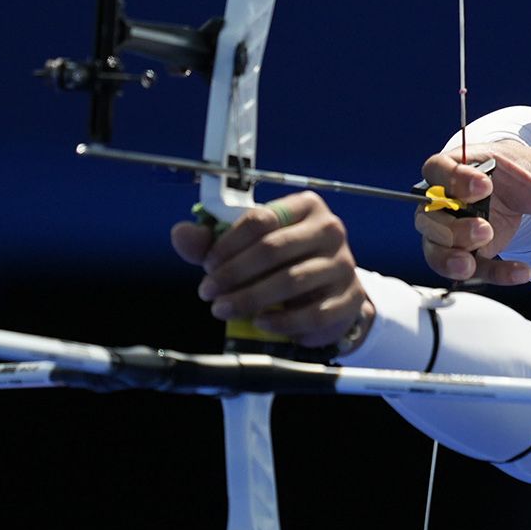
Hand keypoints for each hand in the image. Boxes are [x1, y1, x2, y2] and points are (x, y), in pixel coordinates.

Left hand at [169, 192, 371, 350]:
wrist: (330, 292)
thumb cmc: (286, 263)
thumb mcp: (249, 247)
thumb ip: (213, 241)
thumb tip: (181, 234)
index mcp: (305, 207)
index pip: (261, 219)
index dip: (227, 244)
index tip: (207, 266)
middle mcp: (330, 230)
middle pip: (274, 248)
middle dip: (234, 274)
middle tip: (209, 292)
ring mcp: (343, 264)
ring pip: (291, 281)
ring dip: (250, 298)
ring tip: (223, 310)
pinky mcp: (349, 298)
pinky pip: (313, 312)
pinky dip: (282, 321)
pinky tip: (260, 323)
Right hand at [416, 140, 530, 283]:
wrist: (523, 190)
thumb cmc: (524, 173)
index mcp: (457, 165)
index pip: (439, 170)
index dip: (455, 179)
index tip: (483, 186)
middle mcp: (445, 199)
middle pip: (431, 215)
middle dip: (453, 226)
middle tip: (483, 230)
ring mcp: (450, 230)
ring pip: (437, 247)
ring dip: (451, 257)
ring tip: (470, 264)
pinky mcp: (467, 254)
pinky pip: (473, 268)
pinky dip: (494, 274)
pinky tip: (522, 272)